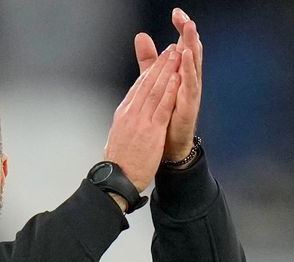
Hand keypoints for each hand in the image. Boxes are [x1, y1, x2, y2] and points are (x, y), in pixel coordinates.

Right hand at [104, 45, 181, 191]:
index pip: (137, 88)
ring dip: (167, 70)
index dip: (149, 72)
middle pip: (146, 84)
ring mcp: (140, 121)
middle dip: (159, 65)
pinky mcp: (151, 130)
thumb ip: (124, 125)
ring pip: (155, 90)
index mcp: (123, 114)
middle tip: (170, 49)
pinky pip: (162, 106)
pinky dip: (170, 90)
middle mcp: (130, 113)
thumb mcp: (117, 137)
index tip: (158, 61)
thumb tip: (124, 120)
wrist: (117, 179)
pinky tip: (177, 78)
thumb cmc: (119, 164)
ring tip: (176, 55)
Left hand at [134, 7, 201, 164]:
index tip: (177, 12)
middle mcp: (187, 81)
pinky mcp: (189, 106)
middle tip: (185, 17)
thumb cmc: (164, 115)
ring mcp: (190, 93)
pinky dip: (188, 71)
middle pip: (191, 51)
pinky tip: (186, 58)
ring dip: (192, 48)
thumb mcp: (153, 82)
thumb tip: (142, 36)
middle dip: (189, 34)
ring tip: (189, 31)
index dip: (181, 29)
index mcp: (180, 73)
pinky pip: (190, 86)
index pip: (182, 45)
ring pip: (193, 66)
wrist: (167, 146)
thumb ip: (148, 60)